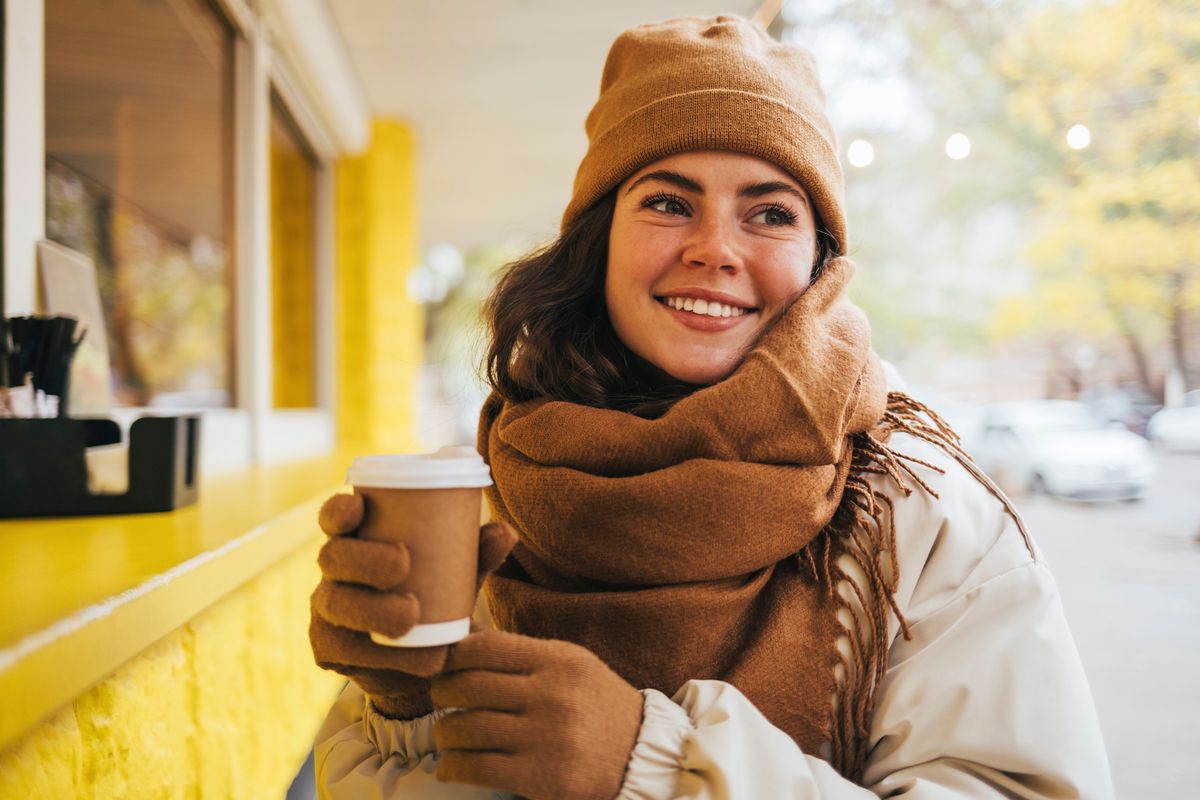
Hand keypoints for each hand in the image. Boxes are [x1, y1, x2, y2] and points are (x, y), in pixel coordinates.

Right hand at [309, 493, 516, 718]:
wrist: (421, 658)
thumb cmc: (435, 593)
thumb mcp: (457, 572)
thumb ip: (477, 552)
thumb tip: (505, 532)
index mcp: (358, 538)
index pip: (334, 517)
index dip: (339, 510)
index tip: (358, 508)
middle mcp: (334, 571)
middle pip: (332, 556)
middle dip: (364, 558)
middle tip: (402, 563)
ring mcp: (326, 609)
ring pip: (336, 603)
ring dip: (372, 608)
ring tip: (412, 615)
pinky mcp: (327, 648)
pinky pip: (346, 648)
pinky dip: (387, 654)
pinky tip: (421, 658)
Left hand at [431, 629, 644, 799]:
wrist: (641, 755)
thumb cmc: (596, 704)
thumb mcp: (568, 664)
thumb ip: (518, 652)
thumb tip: (462, 634)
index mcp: (557, 661)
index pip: (483, 647)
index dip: (452, 656)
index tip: (446, 665)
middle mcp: (552, 696)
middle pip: (468, 687)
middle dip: (441, 692)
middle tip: (440, 698)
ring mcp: (547, 739)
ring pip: (466, 729)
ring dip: (444, 733)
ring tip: (447, 734)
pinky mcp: (541, 778)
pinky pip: (476, 768)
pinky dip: (452, 767)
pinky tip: (451, 766)